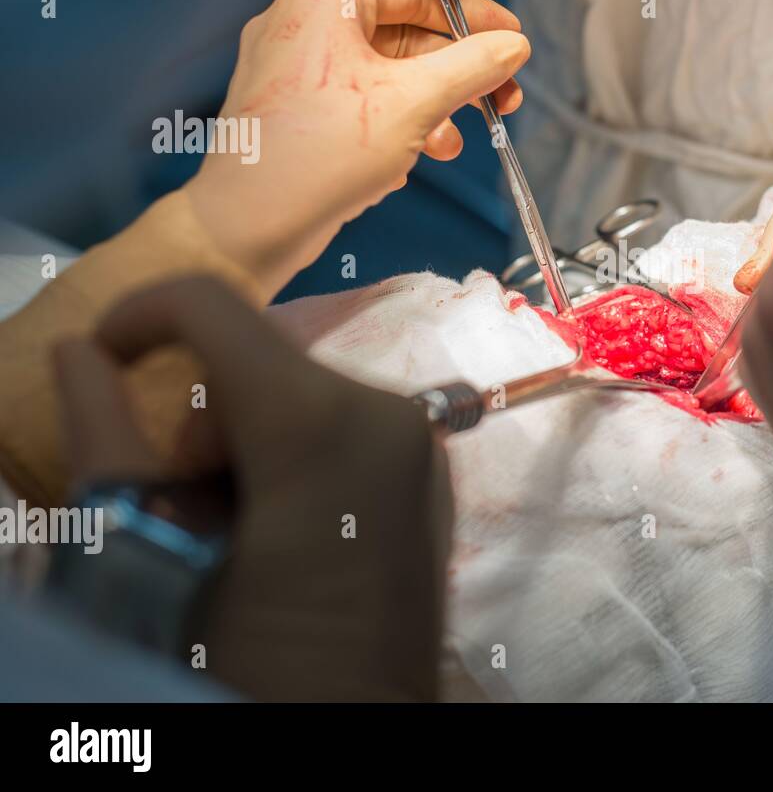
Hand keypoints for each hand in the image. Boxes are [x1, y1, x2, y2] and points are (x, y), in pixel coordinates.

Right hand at [53, 276, 451, 700]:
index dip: (140, 315)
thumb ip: (104, 435)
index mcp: (323, 422)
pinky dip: (291, 455)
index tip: (99, 356)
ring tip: (235, 536)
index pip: (215, 308)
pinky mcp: (429, 469)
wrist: (355, 730)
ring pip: (294, 393)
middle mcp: (389, 412)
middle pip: (256, 363)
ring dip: (241, 443)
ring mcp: (419, 441)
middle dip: (197, 421)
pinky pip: (337, 425)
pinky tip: (281, 529)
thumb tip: (78, 353)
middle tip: (185, 512)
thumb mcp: (150, 549)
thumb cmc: (247, 659)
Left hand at [185, 0, 528, 294]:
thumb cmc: (320, 153)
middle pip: (403, 37)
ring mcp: (291, 68)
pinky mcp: (290, 110)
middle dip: (454, 78)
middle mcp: (301, 22)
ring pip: (383, 76)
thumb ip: (472, 67)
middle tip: (499, 102)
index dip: (473, 20)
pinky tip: (403, 162)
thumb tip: (514, 47)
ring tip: (449, 147)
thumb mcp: (416, 102)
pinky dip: (390, 127)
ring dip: (428, 110)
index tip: (511, 42)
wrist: (247, 225)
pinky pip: (356, 104)